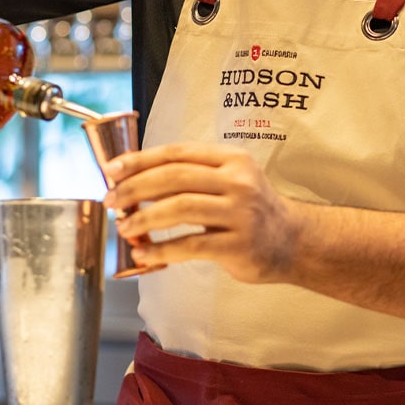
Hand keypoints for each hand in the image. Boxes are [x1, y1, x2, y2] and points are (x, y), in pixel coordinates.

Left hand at [104, 143, 303, 282]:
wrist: (294, 241)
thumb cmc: (250, 210)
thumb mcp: (229, 180)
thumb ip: (192, 176)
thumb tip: (134, 181)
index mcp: (231, 159)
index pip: (177, 152)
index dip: (140, 160)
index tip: (112, 170)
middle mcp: (237, 181)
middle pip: (174, 177)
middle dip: (135, 188)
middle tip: (111, 200)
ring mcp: (239, 213)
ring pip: (179, 208)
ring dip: (144, 218)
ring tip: (124, 227)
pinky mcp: (238, 245)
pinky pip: (190, 245)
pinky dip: (161, 249)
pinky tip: (143, 252)